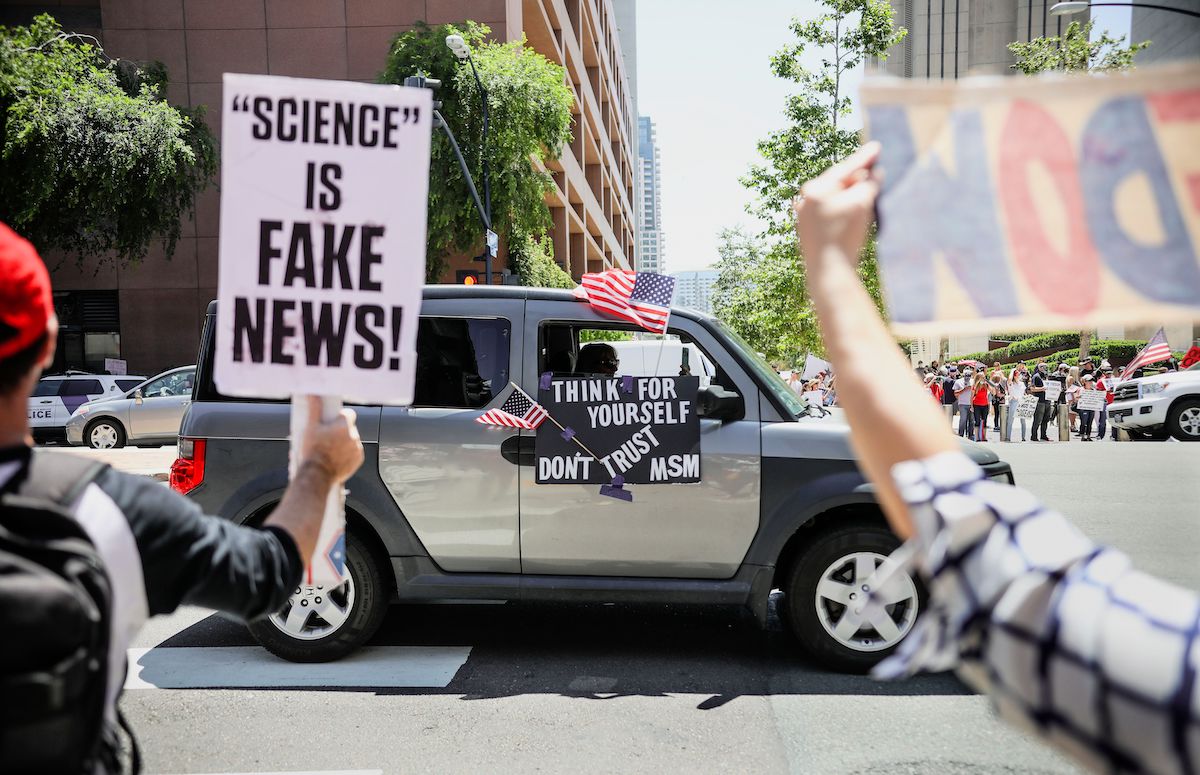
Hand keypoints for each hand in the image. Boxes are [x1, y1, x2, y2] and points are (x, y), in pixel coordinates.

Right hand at [299, 396, 362, 484]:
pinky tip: (335, 457)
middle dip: (339, 431)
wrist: (317, 475)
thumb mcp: (311, 428)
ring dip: (344, 442)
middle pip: (348, 428)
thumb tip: (313, 394)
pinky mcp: (358, 460)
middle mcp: (354, 436)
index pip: (348, 413)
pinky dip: (347, 453)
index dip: (339, 416)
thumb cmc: (313, 452)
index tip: (331, 421)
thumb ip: (314, 409)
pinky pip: (354, 452)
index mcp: (344, 425)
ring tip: (329, 449)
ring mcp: (357, 448)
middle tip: (326, 437)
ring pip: (351, 440)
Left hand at [793, 142, 880, 271]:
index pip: (845, 168)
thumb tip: (871, 174)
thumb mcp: (863, 203)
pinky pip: (828, 212)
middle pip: (838, 183)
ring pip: (833, 198)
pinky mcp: (808, 231)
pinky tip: (854, 213)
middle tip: (876, 168)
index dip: (864, 158)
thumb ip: (869, 183)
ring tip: (868, 192)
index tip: (876, 147)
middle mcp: (805, 200)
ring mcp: (804, 216)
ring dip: (850, 195)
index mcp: (815, 188)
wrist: (829, 272)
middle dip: (857, 178)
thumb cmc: (845, 236)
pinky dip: (842, 210)